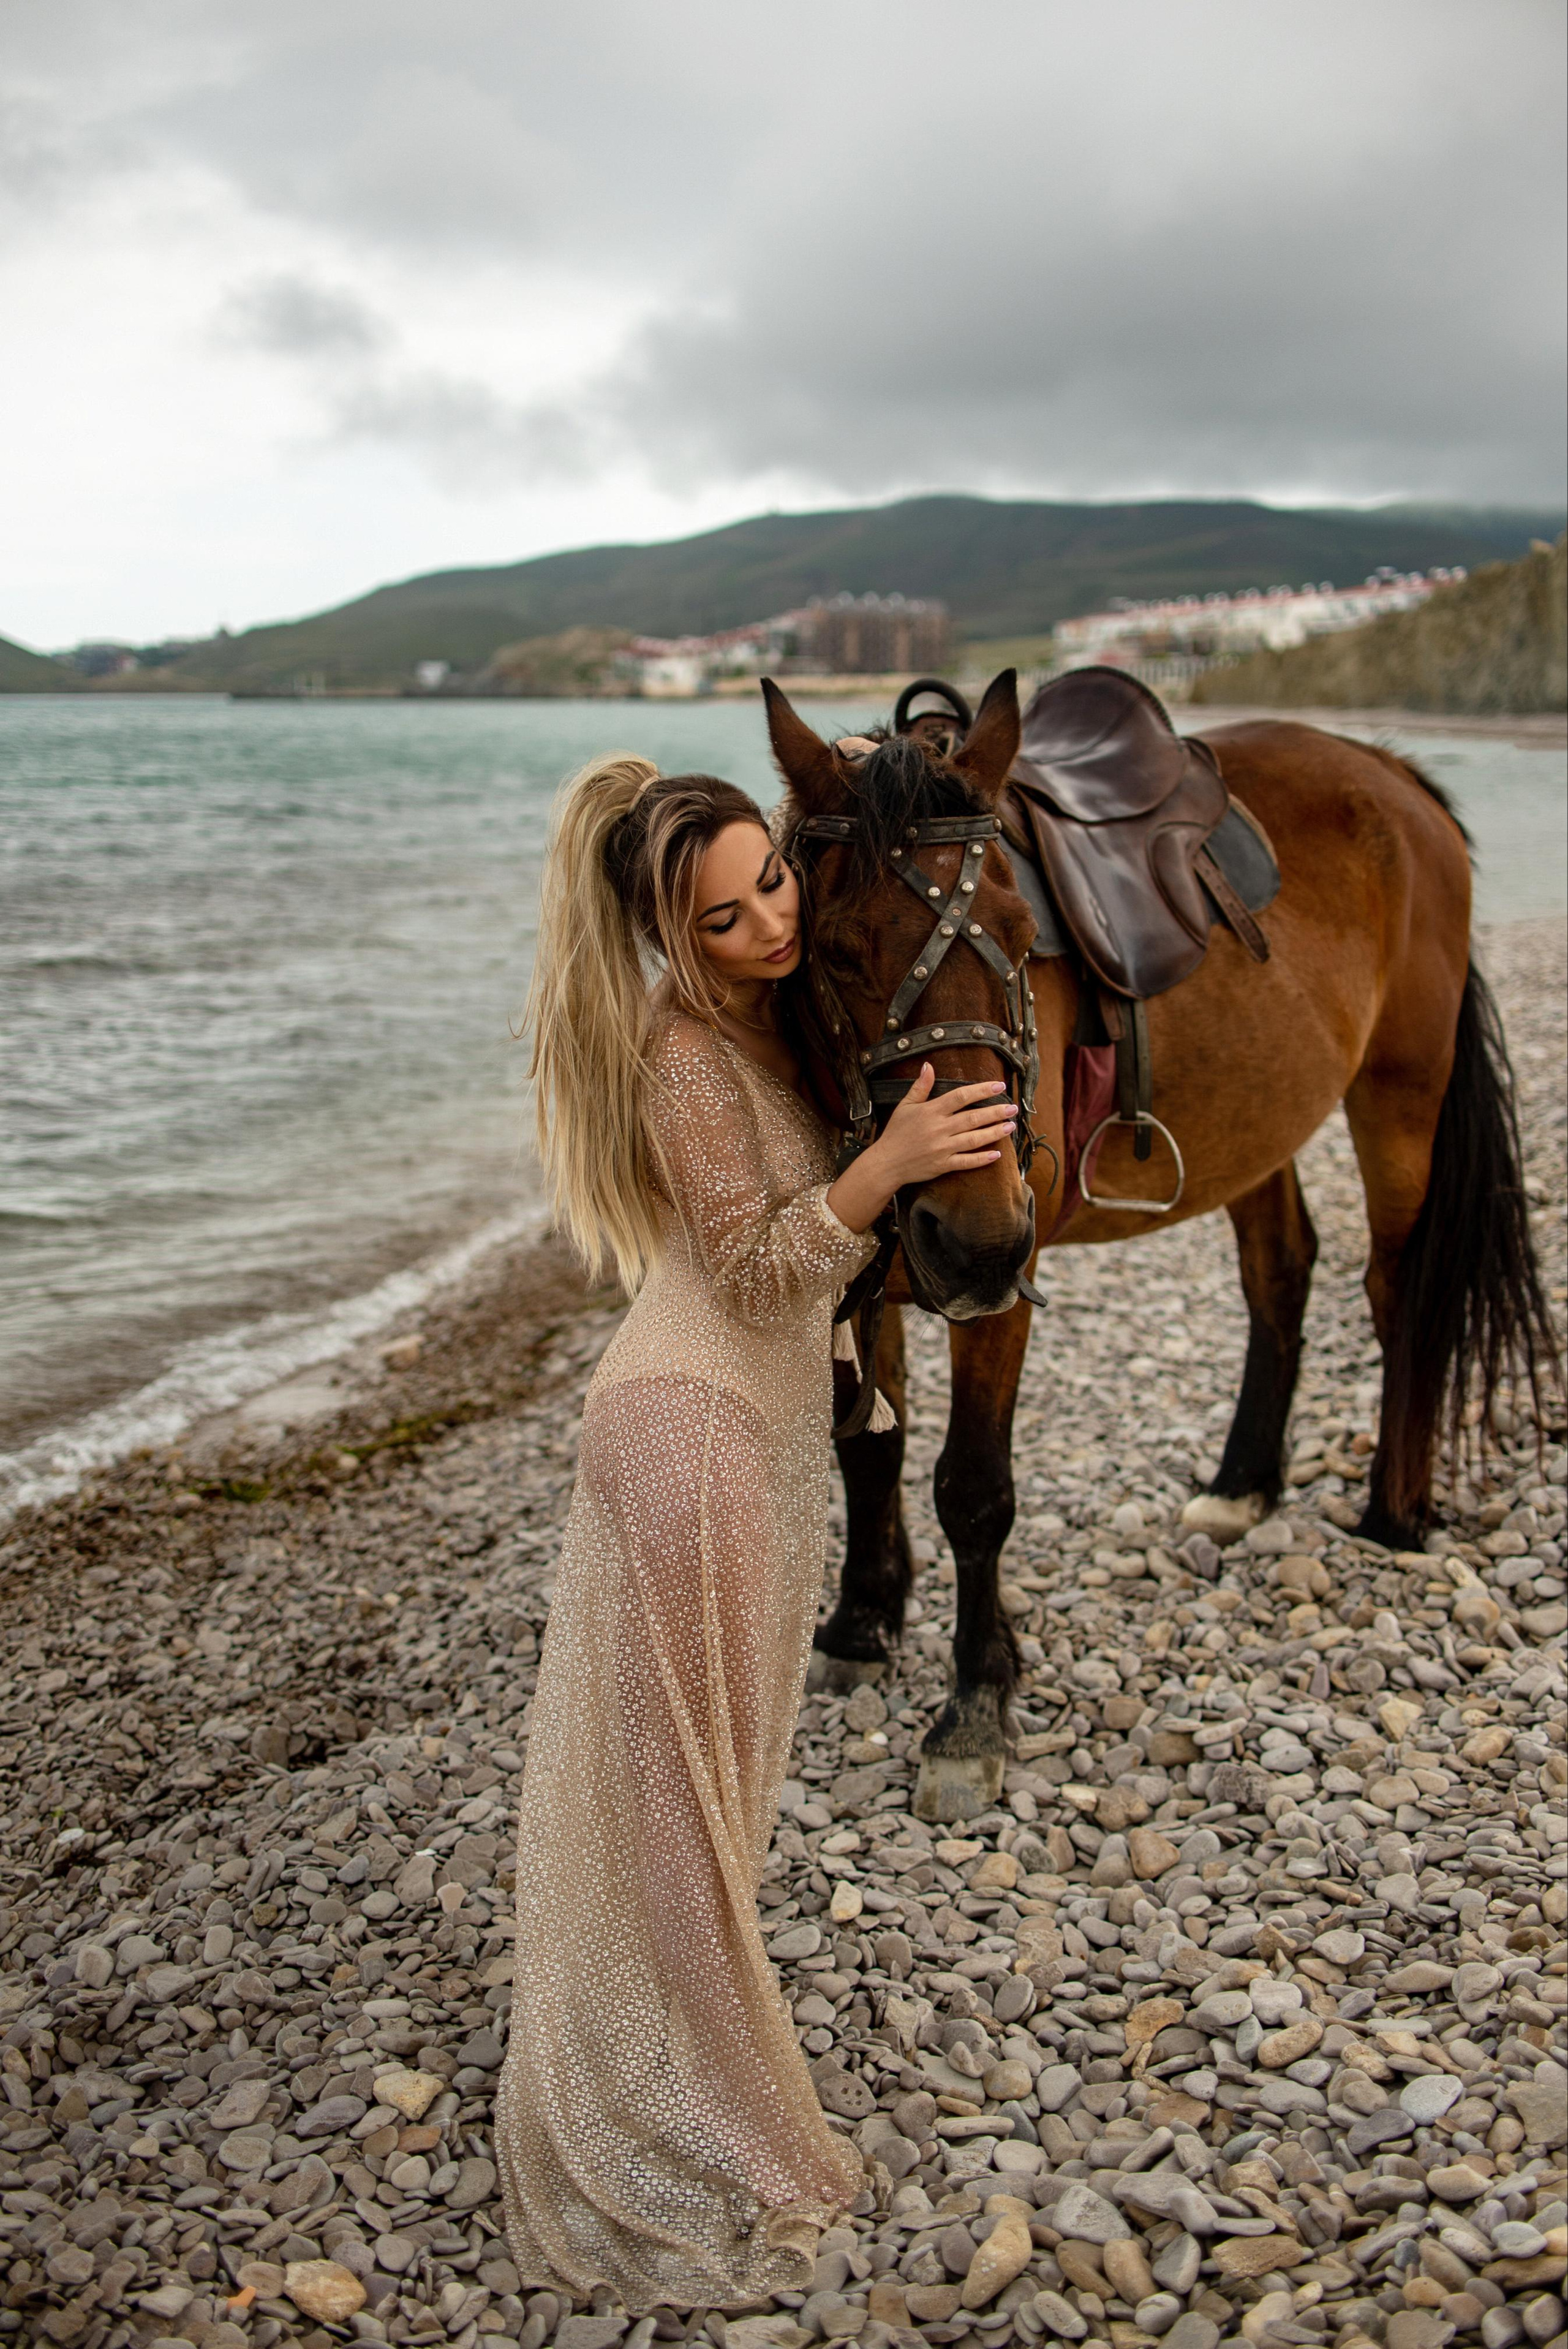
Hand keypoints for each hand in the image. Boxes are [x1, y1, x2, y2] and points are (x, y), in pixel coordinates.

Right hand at [826, 1064, 1017, 1230]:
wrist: (886, 1163)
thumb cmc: (896, 1132)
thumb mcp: (905, 1106)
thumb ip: (920, 1087)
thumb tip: (928, 1065)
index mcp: (931, 1111)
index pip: (961, 1096)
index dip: (981, 1090)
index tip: (999, 1085)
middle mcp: (939, 1129)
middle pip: (973, 1118)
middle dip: (995, 1112)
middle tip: (1013, 1108)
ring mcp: (942, 1148)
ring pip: (974, 1139)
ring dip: (995, 1132)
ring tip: (1011, 1126)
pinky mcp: (943, 1165)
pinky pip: (967, 1162)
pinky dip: (982, 1159)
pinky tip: (997, 1154)